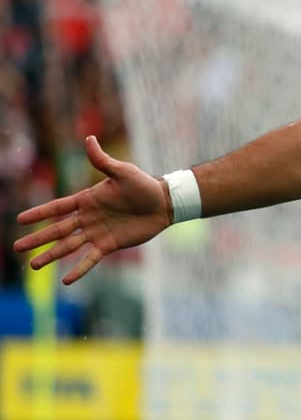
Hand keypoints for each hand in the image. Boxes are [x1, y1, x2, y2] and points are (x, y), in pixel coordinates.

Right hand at [13, 136, 170, 284]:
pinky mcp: (110, 245)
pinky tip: (66, 280)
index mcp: (87, 200)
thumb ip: (102, 160)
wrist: (163, 203)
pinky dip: (79, 269)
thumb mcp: (122, 171)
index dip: (39, 213)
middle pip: (57, 230)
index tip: (20, 219)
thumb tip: (89, 138)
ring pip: (69, 246)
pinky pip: (91, 259)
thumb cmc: (143, 185)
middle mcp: (88, 218)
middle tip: (16, 248)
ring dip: (51, 255)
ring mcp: (97, 233)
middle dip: (37, 239)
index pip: (58, 208)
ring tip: (33, 265)